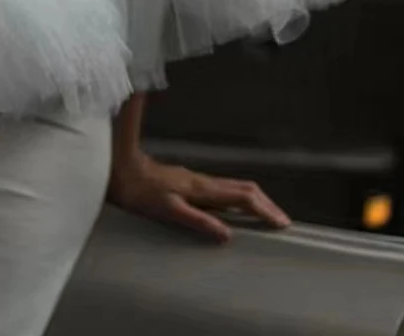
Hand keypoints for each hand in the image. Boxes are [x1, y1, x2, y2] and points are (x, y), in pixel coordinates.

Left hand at [107, 151, 290, 242]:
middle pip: (244, 188)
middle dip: (266, 203)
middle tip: (282, 221)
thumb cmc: (140, 192)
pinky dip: (238, 199)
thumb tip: (227, 233)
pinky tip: (236, 209)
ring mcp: (197, 181)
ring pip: (234, 187)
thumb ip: (197, 220)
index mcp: (202, 189)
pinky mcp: (190, 183)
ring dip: (255, 201)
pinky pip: (222, 190)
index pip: (242, 196)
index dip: (264, 209)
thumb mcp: (168, 210)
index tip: (281, 222)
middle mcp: (203, 182)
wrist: (122, 170)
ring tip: (267, 216)